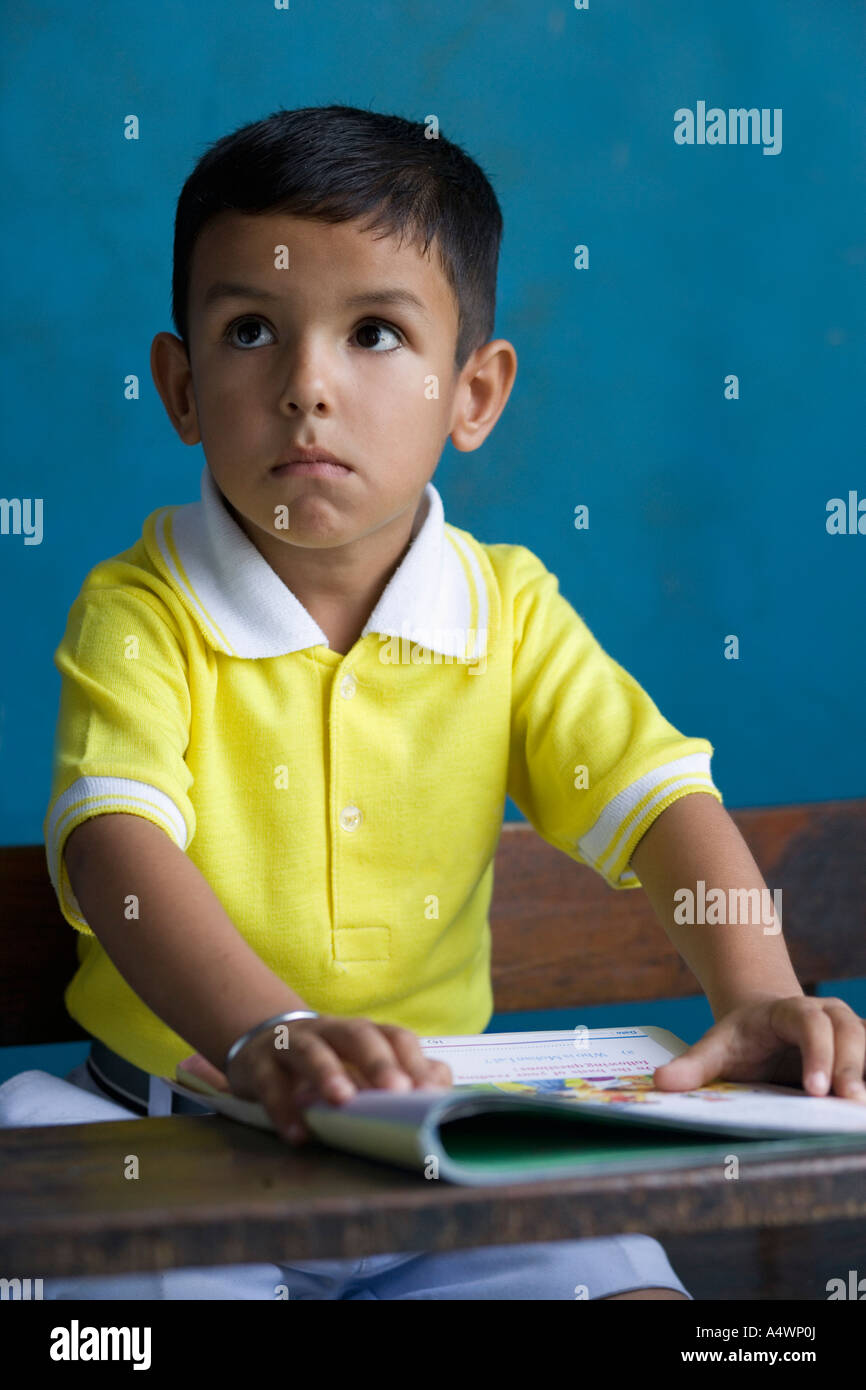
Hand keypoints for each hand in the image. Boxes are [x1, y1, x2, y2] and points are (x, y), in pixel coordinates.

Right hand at [186, 1015, 452, 1145]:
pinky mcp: (259, 1064)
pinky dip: (282, 1107)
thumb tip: (441, 1092)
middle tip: (397, 1090)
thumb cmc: (329, 1062)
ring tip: (341, 1100)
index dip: (413, 1061)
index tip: (428, 1093)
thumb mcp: (362, 1068)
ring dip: (327, 1072)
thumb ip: (402, 1077)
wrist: (263, 1044)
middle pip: (358, 1036)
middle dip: (378, 1061)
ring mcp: (294, 1044)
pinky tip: (297, 1134)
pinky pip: (270, 1082)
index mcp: (364, 1034)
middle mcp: (332, 1032)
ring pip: (311, 1050)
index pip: (395, 1037)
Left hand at [651, 996, 865, 1102]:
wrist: (763, 1023)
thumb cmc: (740, 1039)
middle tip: (849, 1102)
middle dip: (851, 1065)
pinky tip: (863, 1108)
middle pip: (849, 1031)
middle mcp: (827, 1015)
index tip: (814, 1088)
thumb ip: (692, 1066)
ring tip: (861, 1107)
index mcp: (790, 1011)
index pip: (810, 1024)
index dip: (816, 1052)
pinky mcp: (859, 1050)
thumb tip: (660, 1083)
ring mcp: (848, 1030)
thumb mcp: (716, 1047)